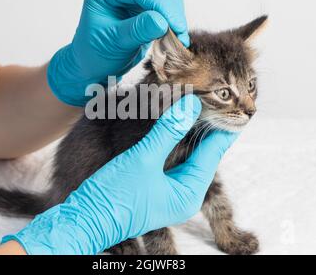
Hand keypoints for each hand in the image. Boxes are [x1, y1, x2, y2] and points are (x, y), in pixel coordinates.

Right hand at [1, 95, 238, 254]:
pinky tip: (169, 123)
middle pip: (201, 153)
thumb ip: (168, 130)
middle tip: (208, 97)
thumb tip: (191, 105)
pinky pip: (169, 159)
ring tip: (191, 104)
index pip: (213, 152)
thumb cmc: (115, 196)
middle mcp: (183, 194)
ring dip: (184, 131)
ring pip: (185, 154)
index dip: (220, 126)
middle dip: (201, 125)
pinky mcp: (155, 186)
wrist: (85, 219)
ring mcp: (169, 190)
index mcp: (189, 192)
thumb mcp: (144, 159)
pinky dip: (170, 140)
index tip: (229, 104)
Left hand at [47, 0, 188, 105]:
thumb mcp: (114, 43)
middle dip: (171, 12)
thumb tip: (162, 21)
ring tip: (177, 40)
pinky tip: (174, 36)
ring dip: (176, 17)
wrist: (94, 63)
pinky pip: (169, 5)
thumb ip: (136, 30)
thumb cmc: (95, 53)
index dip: (161, 6)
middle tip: (181, 37)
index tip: (176, 27)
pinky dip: (174, 20)